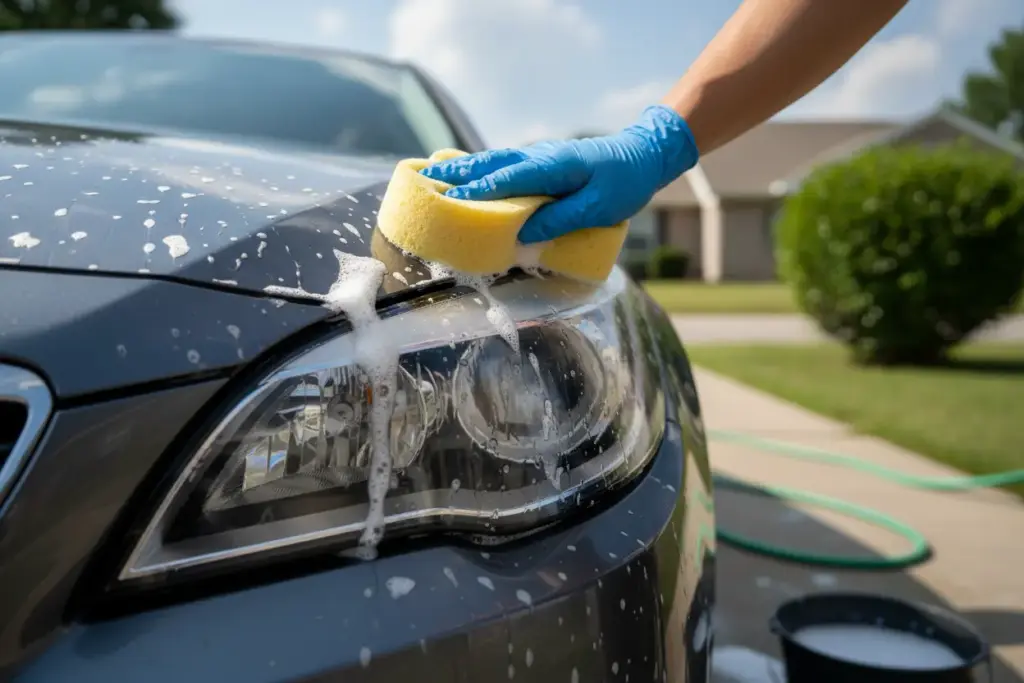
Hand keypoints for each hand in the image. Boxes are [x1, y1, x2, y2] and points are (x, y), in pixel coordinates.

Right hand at [420, 105, 698, 242]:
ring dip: (464, 168)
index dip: (477, 191)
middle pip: (491, 164)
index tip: (448, 200)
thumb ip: (560, 220)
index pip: (507, 179)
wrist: (644, 154)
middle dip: (457, 173)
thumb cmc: (624, 183)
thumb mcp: (598, 208)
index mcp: (552, 167)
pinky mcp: (542, 161)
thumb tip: (523, 235)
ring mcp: (539, 156)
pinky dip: (481, 168)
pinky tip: (467, 175)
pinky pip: (505, 164)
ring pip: (494, 161)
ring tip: (433, 174)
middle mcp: (540, 157)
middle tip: (424, 178)